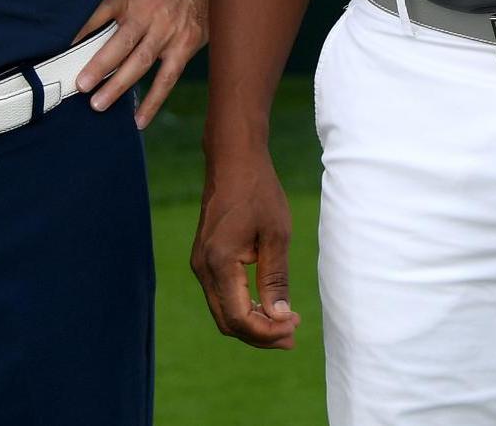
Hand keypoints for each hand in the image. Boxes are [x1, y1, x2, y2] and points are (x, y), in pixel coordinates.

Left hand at [75, 0, 206, 129]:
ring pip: (140, 63)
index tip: (64, 49)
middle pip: (120, 43)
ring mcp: (168, 32)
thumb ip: (116, 1)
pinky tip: (139, 118)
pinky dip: (153, 100)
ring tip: (98, 104)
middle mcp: (149, 13)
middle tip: (80, 85)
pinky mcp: (184, 46)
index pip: (101, 13)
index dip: (82, 31)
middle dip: (99, 66)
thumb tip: (85, 28)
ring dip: (118, 85)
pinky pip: (167, 78)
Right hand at [192, 155, 300, 348]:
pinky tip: (266, 304)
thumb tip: (280, 318)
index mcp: (220, 263)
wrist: (233, 160)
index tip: (295, 325)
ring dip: (252, 323)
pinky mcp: (205, 259)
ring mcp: (200, 264)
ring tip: (284, 323)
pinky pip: (221, 296)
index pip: (240, 319)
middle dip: (260, 335)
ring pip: (223, 312)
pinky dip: (242, 307)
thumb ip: (276, 279)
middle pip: (228, 323)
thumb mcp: (276, 235)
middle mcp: (203, 268)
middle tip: (293, 335)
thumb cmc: (258, 192)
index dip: (267, 332)